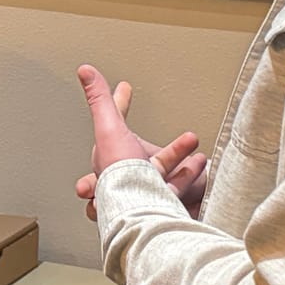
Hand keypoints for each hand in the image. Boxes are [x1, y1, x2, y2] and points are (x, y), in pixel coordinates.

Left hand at [76, 66, 205, 221]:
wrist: (145, 213)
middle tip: (163, 130)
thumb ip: (100, 100)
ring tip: (193, 143)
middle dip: (156, 141)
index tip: (124, 88)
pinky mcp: (162, 202)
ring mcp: (144, 189)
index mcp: (108, 157)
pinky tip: (200, 164)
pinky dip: (188, 173)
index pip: (113, 122)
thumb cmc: (122, 176)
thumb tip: (85, 71)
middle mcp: (123, 174)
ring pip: (160, 168)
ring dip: (177, 153)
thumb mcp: (110, 129)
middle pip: (139, 152)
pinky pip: (176, 185)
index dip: (119, 102)